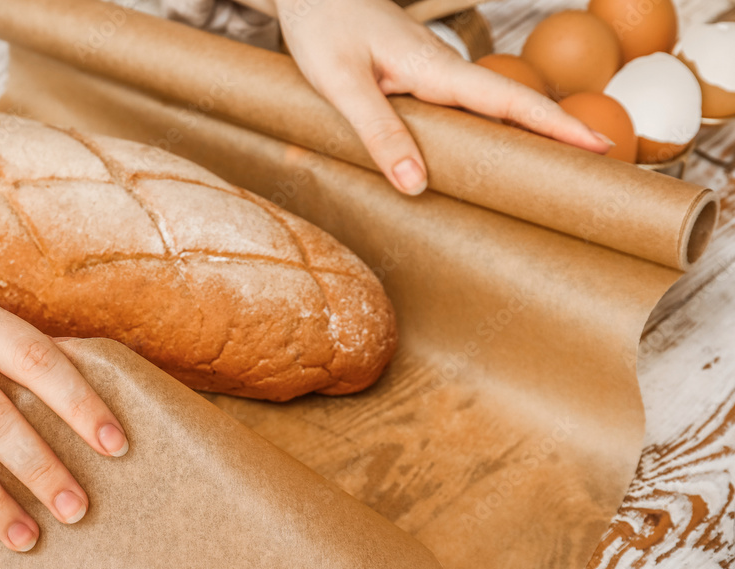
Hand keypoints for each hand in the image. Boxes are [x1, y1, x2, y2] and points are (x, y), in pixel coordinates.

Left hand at [247, 0, 611, 194]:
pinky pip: (464, 113)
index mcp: (436, 69)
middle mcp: (444, 72)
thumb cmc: (323, 28)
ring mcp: (435, 76)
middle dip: (557, 136)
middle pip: (512, 109)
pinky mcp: (419, 82)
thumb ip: (378, 131)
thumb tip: (416, 186)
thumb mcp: (341, 83)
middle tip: (596, 172)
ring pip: (490, 112)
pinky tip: (490, 157)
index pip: (509, 100)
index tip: (601, 145)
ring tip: (556, 175)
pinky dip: (489, 133)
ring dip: (525, 138)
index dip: (556, 125)